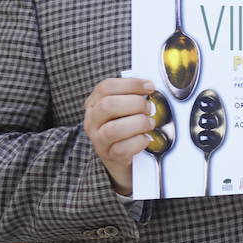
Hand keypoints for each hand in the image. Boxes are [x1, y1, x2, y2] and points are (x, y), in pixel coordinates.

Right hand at [82, 77, 156, 194]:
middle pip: (108, 105)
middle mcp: (92, 121)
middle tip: (149, 108)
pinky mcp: (109, 156)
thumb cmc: (125, 127)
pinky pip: (122, 148)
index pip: (106, 87)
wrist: (120, 158)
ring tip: (149, 123)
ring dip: (138, 123)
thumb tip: (150, 86)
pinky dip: (139, 141)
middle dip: (135, 103)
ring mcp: (99, 140)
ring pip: (113, 129)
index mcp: (94, 104)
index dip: (130, 84)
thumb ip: (132, 96)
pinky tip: (146, 139)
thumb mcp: (123, 109)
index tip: (150, 86)